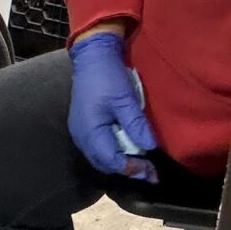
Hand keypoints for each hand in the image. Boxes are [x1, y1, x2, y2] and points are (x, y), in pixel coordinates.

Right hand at [67, 28, 157, 180]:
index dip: (131, 168)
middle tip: (149, 172)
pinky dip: (113, 153)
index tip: (151, 171)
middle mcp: (81, 136)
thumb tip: (150, 148)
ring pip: (100, 158)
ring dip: (120, 163)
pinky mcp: (83, 127)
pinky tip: (127, 150)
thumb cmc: (108, 76)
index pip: (110, 160)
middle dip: (127, 170)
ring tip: (141, 163)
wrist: (92, 57)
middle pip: (104, 164)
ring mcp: (79, 132)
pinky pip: (98, 148)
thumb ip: (136, 124)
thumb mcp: (126, 99)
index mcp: (90, 130)